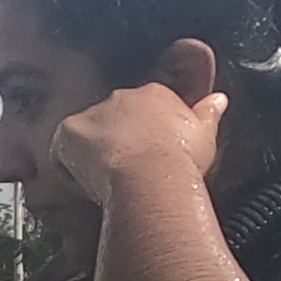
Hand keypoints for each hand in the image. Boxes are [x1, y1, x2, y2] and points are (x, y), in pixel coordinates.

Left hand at [50, 84, 229, 210]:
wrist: (151, 176)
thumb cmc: (181, 160)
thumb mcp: (205, 134)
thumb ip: (209, 113)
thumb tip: (219, 100)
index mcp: (155, 94)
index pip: (145, 107)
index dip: (144, 133)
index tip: (148, 153)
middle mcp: (122, 97)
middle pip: (114, 118)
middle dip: (117, 141)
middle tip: (126, 170)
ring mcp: (93, 113)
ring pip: (87, 133)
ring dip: (93, 153)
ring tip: (107, 181)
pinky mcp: (69, 131)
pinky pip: (62, 150)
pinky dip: (70, 168)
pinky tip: (87, 185)